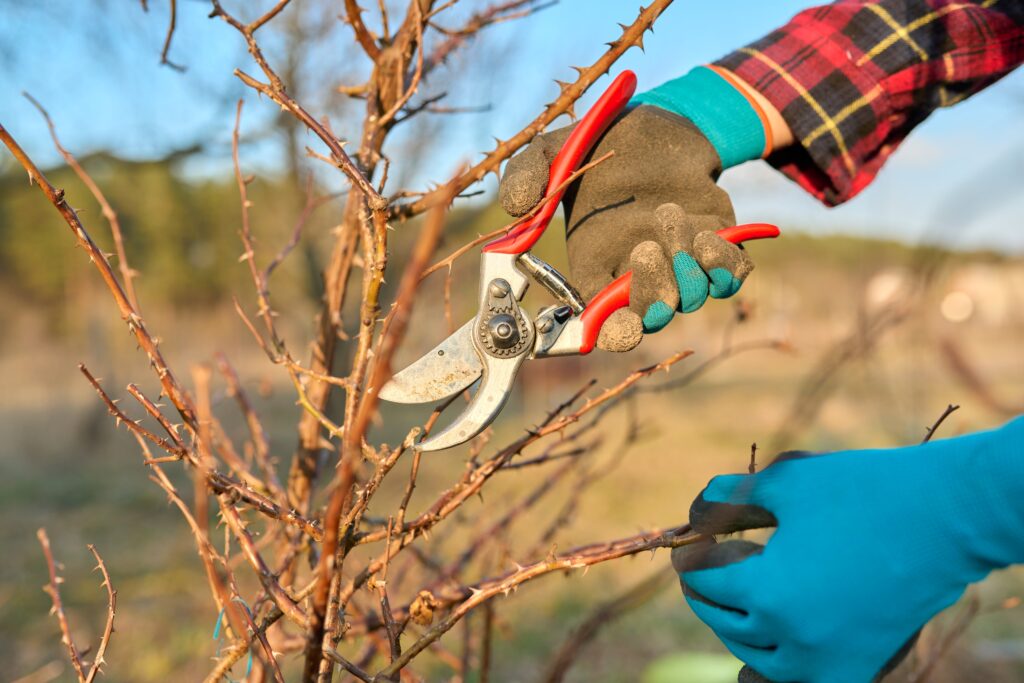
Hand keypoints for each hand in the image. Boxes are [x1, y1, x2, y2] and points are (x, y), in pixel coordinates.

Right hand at [499, 105, 751, 351]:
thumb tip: (515, 207)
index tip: (623, 326)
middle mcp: (637, 274)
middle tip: (645, 246)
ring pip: (691, 297)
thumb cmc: (598, 144)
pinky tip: (711, 236)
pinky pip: (728, 278)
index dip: (613, 333)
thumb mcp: (554, 151)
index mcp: (596, 265)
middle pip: (652, 316)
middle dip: (653, 291)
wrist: (654, 121)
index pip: (604, 323)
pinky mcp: (714, 246)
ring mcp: (679, 264)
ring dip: (686, 268)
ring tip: (671, 214)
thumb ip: (527, 176)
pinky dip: (723, 266)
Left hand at [673, 417, 1023, 682]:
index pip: (702, 582)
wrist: (948, 518)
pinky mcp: (857, 668)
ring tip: (742, 594)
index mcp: (766, 594)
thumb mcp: (785, 484)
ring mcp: (825, 663)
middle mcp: (791, 641)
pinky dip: (780, 659)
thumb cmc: (862, 492)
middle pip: (724, 623)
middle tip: (708, 566)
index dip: (691, 557)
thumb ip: (729, 498)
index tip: (689, 543)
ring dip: (740, 627)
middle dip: (709, 591)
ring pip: (756, 656)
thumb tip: (694, 511)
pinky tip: (777, 631)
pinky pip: (799, 676)